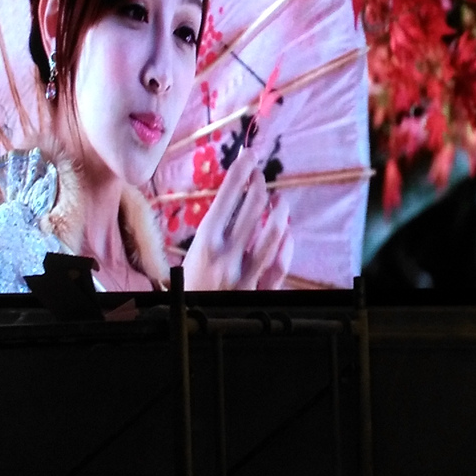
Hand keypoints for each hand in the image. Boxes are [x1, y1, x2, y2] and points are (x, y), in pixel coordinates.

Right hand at [183, 144, 293, 289]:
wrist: (189, 321)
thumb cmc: (188, 286)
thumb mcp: (191, 254)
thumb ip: (213, 230)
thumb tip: (233, 198)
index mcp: (205, 242)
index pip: (228, 195)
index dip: (242, 170)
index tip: (250, 154)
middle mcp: (226, 256)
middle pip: (254, 207)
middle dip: (260, 184)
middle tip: (260, 175)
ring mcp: (245, 274)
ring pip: (274, 233)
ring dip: (280, 211)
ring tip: (279, 200)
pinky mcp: (259, 290)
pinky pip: (280, 264)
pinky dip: (287, 245)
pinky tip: (287, 233)